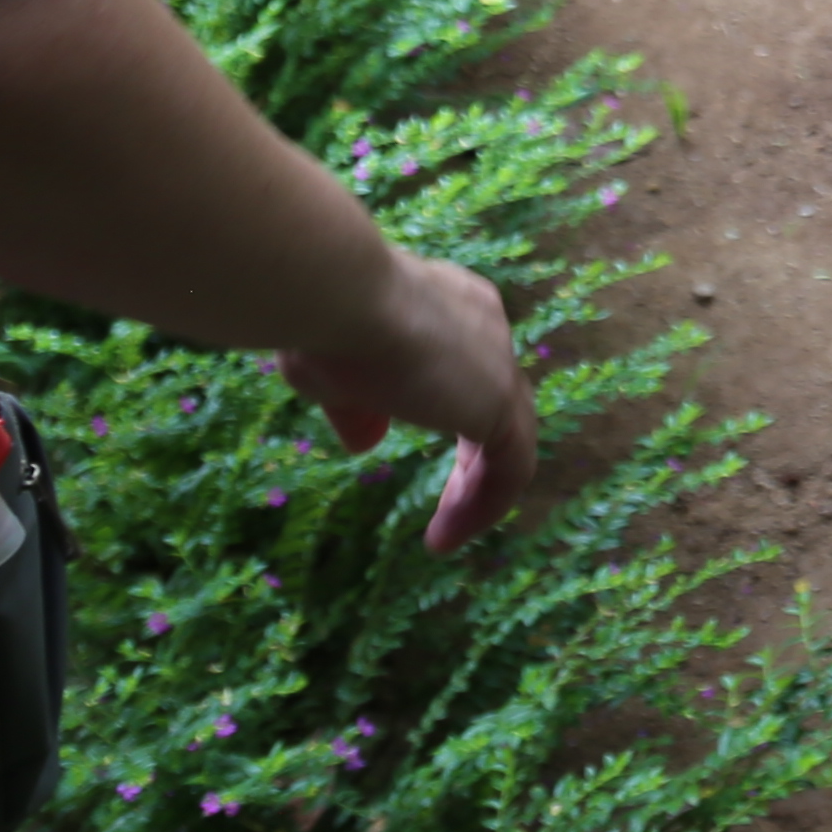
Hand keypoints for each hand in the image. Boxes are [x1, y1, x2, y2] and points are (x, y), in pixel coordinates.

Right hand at [268, 251, 535, 553]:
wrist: (335, 293)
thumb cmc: (319, 318)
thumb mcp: (328, 368)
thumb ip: (355, 404)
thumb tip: (366, 442)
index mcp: (444, 304)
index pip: (460, 360)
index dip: (441, 403)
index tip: (402, 436)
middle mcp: (481, 324)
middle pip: (495, 400)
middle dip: (474, 458)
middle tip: (450, 505)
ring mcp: (496, 360)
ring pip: (508, 437)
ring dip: (478, 492)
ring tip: (444, 538)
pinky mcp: (499, 399)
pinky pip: (512, 466)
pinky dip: (484, 506)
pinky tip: (444, 538)